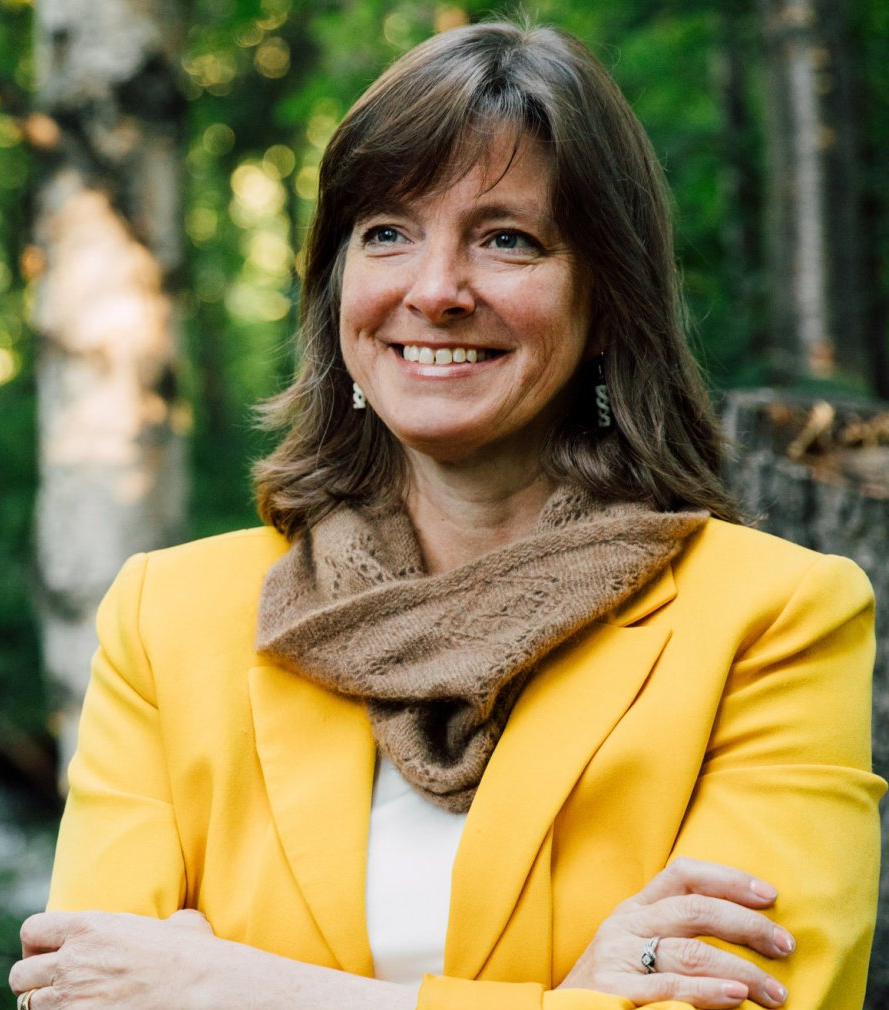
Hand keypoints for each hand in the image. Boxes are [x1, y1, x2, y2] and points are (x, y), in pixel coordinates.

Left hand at [9, 910, 217, 1009]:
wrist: (201, 988)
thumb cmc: (195, 956)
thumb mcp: (180, 924)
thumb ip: (165, 921)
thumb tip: (177, 923)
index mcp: (92, 928)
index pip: (33, 930)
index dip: (38, 944)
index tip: (52, 955)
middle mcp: (73, 961)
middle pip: (21, 975)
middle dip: (36, 982)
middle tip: (59, 987)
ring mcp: (72, 999)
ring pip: (28, 1005)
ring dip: (47, 1006)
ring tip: (72, 1004)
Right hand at [558, 857, 794, 1008]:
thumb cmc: (614, 987)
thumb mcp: (637, 948)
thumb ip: (677, 934)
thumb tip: (747, 929)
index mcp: (635, 908)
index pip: (683, 874)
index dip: (728, 878)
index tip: (771, 894)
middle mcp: (625, 924)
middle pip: (695, 909)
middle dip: (747, 925)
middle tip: (786, 945)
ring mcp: (617, 957)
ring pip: (690, 951)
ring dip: (741, 970)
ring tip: (776, 992)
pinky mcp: (613, 991)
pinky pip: (670, 988)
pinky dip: (707, 992)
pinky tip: (736, 998)